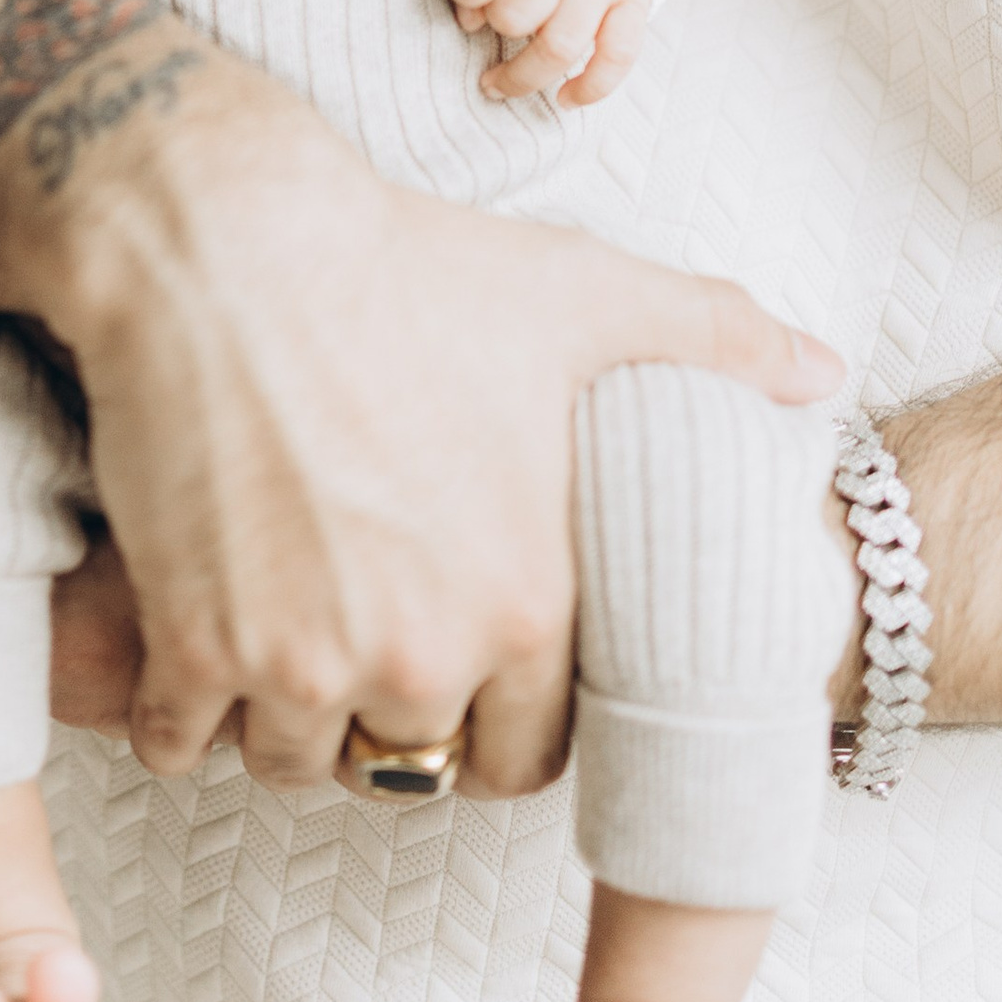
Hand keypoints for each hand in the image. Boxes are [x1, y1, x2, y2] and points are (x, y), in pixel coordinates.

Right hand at [50, 94, 843, 794]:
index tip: (451, 665)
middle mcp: (422, 654)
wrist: (223, 238)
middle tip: (356, 646)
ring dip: (282, 721)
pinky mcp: (193, 642)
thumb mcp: (577, 292)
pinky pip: (181, 742)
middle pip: (405, 764)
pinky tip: (189, 638)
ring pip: (293, 763)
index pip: (524, 755)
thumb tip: (820, 369)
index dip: (489, 716)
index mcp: (527, 603)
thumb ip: (711, 338)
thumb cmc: (403, 263)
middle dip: (385, 719)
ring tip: (273, 643)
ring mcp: (300, 660)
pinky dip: (181, 708)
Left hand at [439, 0, 648, 104]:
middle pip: (519, 14)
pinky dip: (592, 88)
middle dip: (495, 26)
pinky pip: (619, 57)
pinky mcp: (634, 3)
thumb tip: (469, 20)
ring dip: (523, 75)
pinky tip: (565, 97)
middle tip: (490, 21)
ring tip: (498, 82)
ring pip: (562, 45)